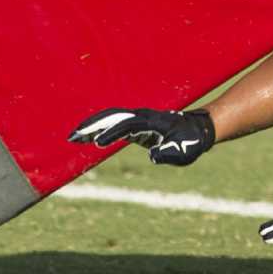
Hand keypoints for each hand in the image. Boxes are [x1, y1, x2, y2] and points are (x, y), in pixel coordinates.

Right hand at [67, 106, 214, 165]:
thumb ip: (169, 154)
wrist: (199, 128)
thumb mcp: (185, 152)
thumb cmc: (192, 142)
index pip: (128, 125)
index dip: (113, 133)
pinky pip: (114, 122)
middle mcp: (143, 117)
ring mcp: (139, 118)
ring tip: (73, 137)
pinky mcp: (136, 124)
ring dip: (92, 125)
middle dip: (93, 126)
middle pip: (114, 117)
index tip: (98, 143)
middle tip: (73, 137)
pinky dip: (99, 127)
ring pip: (111, 118)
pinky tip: (87, 137)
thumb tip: (153, 156)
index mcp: (153, 123)